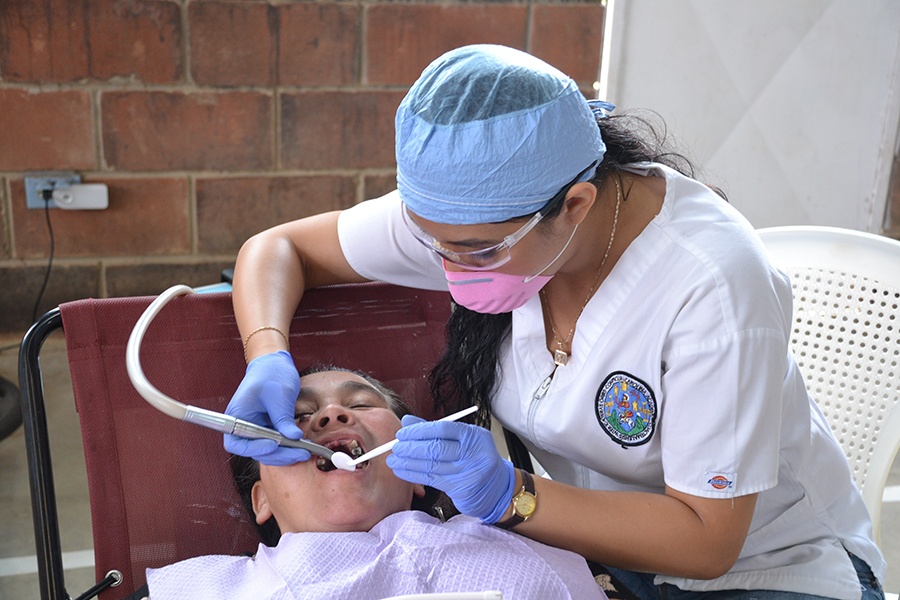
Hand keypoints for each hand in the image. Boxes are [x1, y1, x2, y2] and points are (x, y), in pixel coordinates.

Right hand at [224, 350, 307, 465]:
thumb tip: (294, 438)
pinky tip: (303, 446)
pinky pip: (277, 445)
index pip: (237, 442)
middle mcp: (244, 426)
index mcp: (237, 416)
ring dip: (286, 454)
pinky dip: (288, 448)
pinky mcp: (269, 430)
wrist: (275, 365)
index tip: (273, 445)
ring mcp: (257, 429)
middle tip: (301, 453)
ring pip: (268, 451)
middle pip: (255, 451)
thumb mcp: (278, 395)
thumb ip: (283, 418)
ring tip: (306, 452)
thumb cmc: (271, 374)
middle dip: (278, 455)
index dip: (253, 448)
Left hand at [387, 415, 515, 522]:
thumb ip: (435, 430)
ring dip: (408, 462)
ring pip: (432, 465)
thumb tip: (408, 422)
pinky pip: (431, 479)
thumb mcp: (463, 440)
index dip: (419, 431)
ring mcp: (467, 472)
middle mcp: (473, 453)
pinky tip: (402, 471)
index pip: (442, 429)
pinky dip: (413, 474)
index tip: (403, 433)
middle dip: (411, 447)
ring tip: (393, 459)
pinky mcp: (460, 489)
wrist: (498, 488)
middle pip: (436, 448)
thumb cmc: (476, 458)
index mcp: (474, 436)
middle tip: (395, 446)